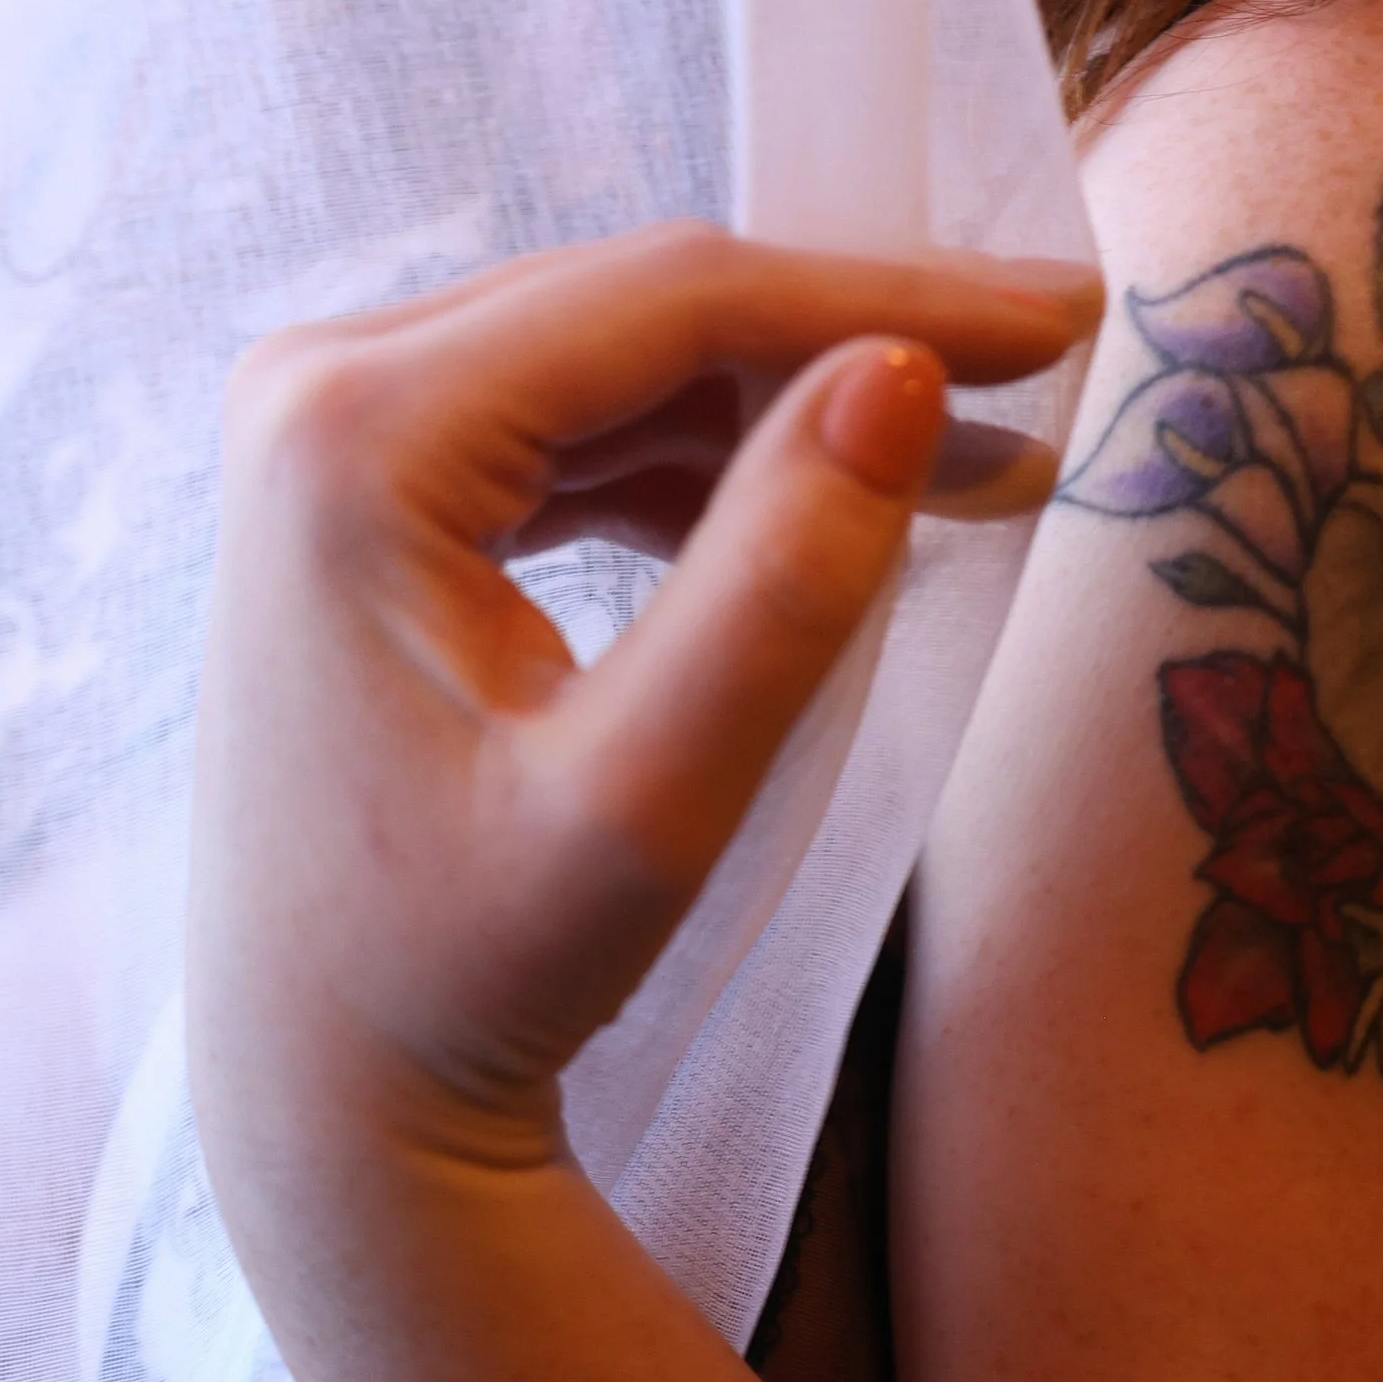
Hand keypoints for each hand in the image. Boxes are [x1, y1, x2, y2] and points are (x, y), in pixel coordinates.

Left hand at [185, 221, 1100, 1272]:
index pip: (668, 300)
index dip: (881, 296)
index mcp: (355, 434)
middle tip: (1055, 359)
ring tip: (982, 460)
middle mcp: (319, 386)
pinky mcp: (365, 477)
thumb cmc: (465, 970)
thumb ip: (781, 584)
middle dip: (856, 336)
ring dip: (797, 399)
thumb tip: (905, 373)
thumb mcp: (646, 803)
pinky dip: (714, 453)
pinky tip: (841, 496)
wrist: (322, 1085)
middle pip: (644, 306)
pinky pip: (573, 417)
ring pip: (622, 356)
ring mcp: (333, 425)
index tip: (1063, 315)